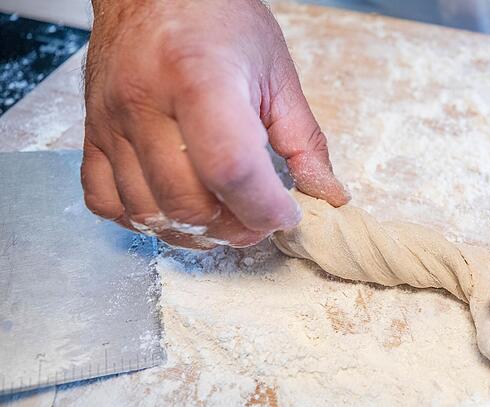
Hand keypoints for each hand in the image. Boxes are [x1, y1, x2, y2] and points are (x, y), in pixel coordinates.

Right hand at [81, 0, 348, 248]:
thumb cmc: (217, 18)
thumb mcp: (276, 72)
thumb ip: (304, 141)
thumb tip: (327, 195)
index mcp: (201, 79)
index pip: (231, 169)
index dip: (265, 207)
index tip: (287, 213)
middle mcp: (147, 102)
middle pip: (188, 202)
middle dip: (236, 228)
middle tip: (259, 217)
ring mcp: (112, 121)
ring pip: (147, 212)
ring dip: (194, 232)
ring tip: (224, 216)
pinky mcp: (92, 132)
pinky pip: (104, 201)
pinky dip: (143, 220)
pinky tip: (174, 206)